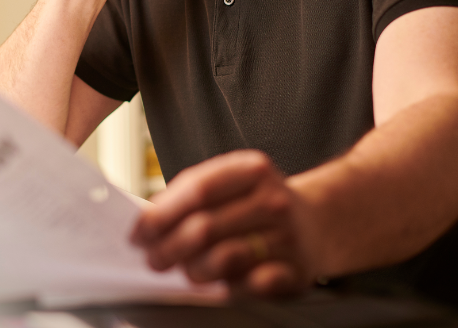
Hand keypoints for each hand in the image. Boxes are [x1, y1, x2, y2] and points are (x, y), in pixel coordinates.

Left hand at [131, 150, 317, 295]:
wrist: (318, 222)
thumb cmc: (258, 203)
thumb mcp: (232, 183)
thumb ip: (192, 196)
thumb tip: (148, 223)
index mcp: (251, 170)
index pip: (197, 189)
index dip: (161, 214)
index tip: (139, 232)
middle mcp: (273, 200)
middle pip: (205, 227)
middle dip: (169, 248)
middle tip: (154, 259)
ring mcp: (288, 235)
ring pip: (225, 257)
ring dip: (194, 270)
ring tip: (184, 271)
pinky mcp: (297, 270)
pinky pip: (253, 285)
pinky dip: (229, 288)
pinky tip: (218, 286)